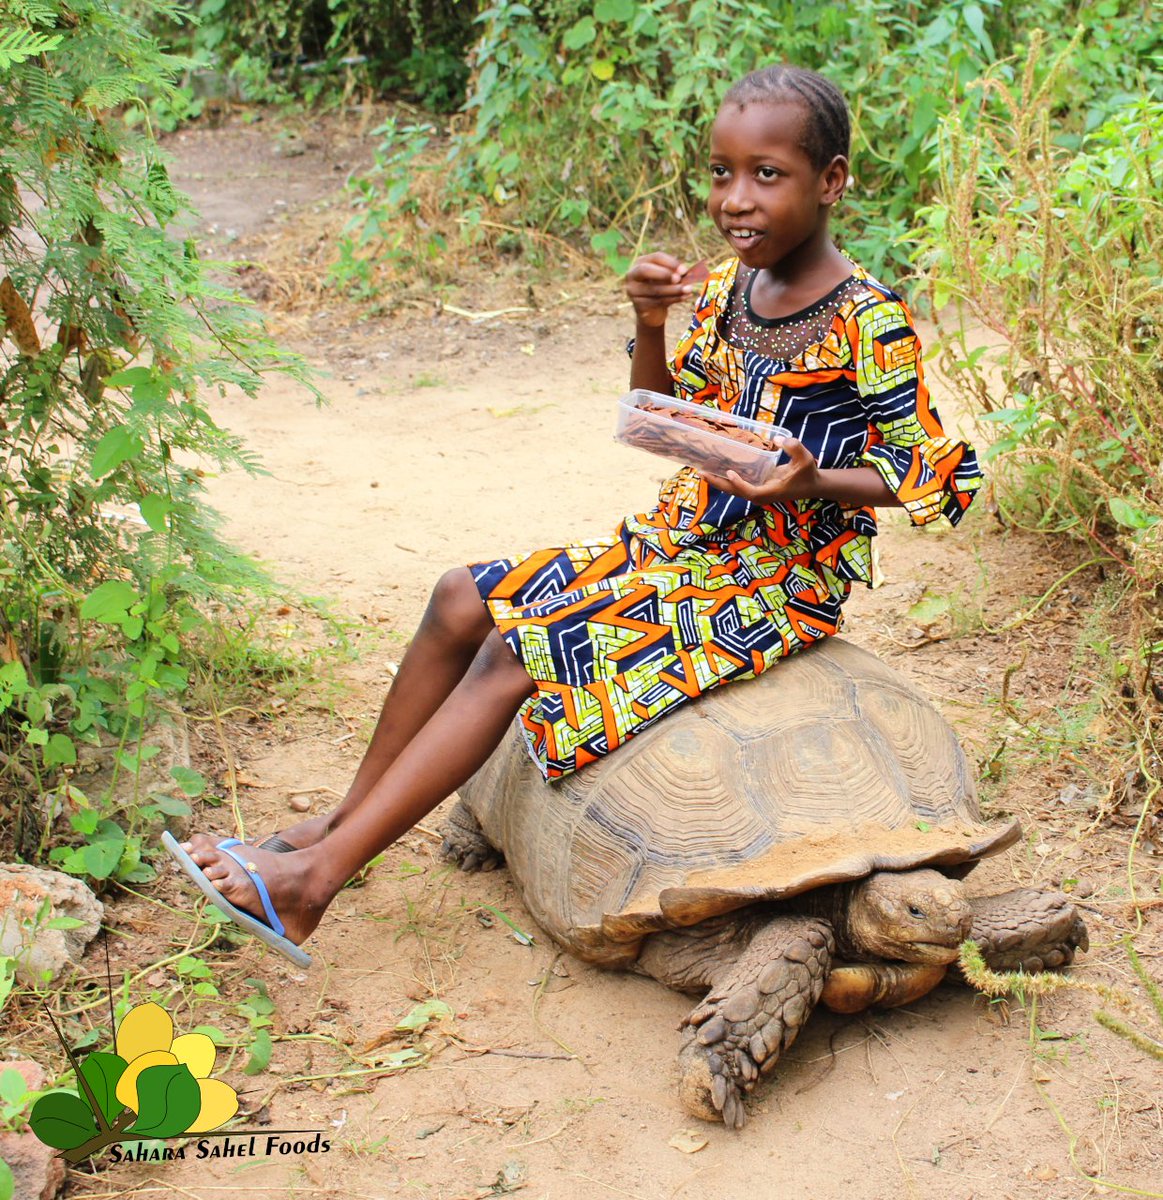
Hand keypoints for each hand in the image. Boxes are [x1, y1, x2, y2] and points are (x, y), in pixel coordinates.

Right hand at [624, 252, 701, 327]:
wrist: (652, 312)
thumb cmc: (661, 289)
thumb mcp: (667, 279)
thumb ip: (674, 274)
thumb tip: (685, 273)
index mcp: (641, 262)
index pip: (656, 257)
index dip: (670, 262)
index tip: (684, 270)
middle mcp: (632, 275)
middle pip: (645, 270)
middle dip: (664, 274)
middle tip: (678, 278)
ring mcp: (633, 290)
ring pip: (654, 289)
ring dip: (674, 289)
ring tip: (688, 290)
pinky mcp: (638, 305)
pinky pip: (657, 301)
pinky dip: (674, 299)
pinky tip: (685, 297)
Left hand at [700, 437, 820, 503]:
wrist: (812, 485)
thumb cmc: (808, 473)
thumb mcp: (806, 458)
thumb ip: (794, 447)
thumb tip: (777, 440)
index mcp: (771, 492)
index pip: (750, 492)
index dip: (739, 484)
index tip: (730, 472)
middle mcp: (761, 495)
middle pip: (735, 492)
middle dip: (718, 483)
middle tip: (700, 472)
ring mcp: (758, 492)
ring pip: (734, 489)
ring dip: (718, 481)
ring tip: (702, 470)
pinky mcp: (757, 487)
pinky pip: (738, 484)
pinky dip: (727, 478)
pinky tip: (717, 467)